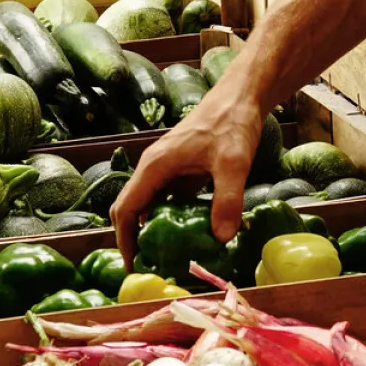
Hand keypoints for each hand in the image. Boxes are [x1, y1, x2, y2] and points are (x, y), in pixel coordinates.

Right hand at [110, 89, 264, 267]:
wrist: (241, 97)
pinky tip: (190, 236)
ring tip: (167, 258)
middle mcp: (154, 168)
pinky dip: (172, 220)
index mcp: (155, 166)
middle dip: (134, 239)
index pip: (125, 209)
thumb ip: (227, 200)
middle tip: (151, 268)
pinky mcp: (182, 171)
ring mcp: (167, 169)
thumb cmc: (232, 123)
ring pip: (150, 206)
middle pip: (131, 209)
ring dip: (153, 231)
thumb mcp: (233, 163)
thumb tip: (222, 238)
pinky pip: (169, 201)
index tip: (133, 266)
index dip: (125, 240)